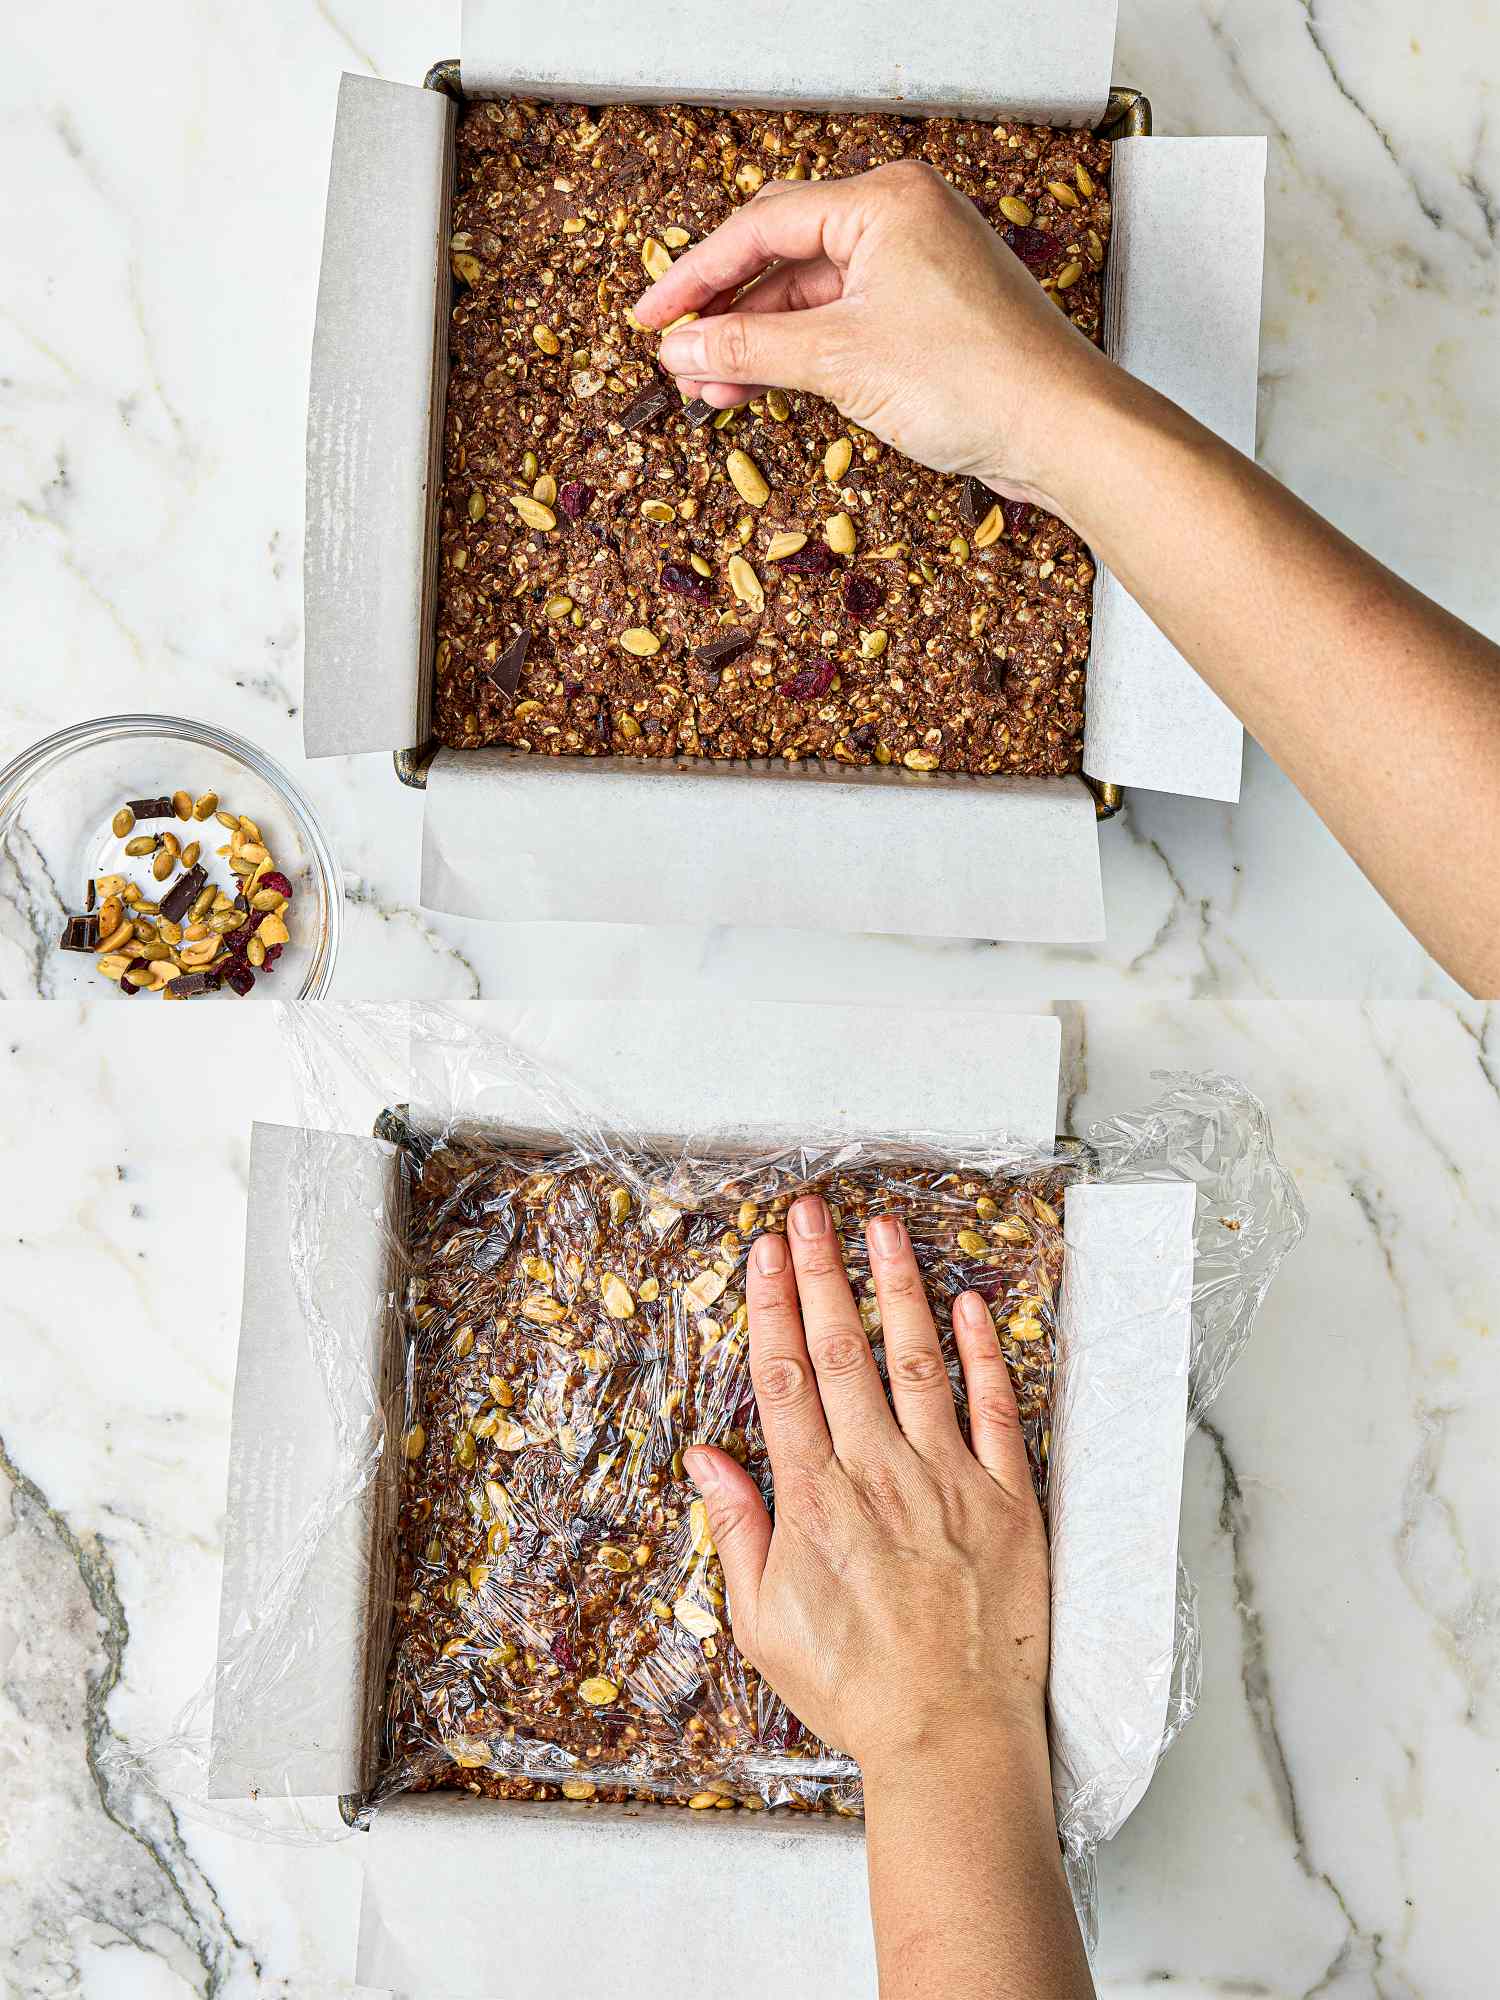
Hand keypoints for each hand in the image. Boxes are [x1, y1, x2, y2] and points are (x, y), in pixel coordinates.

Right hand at [634, 160, 1110, 509]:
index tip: (651, 317)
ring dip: (759, 343)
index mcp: (884, 201)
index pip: (761, 226)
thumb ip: (749, 349)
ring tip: (712, 389)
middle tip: (678, 356)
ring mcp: (918, 267)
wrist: (1063, 431)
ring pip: (812, 296)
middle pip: (784, 255)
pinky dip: (802, 356)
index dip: (695, 276)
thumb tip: (683, 348)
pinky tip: (763, 387)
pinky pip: (845, 323)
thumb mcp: (840, 361)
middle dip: (726, 312)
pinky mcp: (929, 315)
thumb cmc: (979, 380)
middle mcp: (903, 219)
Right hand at [683, 1193, 1051, 1776]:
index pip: (785, 1379)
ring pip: (917, 1363)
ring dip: (897, 1291)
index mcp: (815, 1501)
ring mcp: (947, 1482)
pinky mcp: (1006, 1502)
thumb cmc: (855, 1687)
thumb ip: (736, 1531)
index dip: (774, 1307)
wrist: (952, 1739)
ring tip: (882, 1231)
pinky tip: (967, 1306)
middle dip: (824, 1274)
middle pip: (843, 1353)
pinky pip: (994, 1411)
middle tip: (810, 1213)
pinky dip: (983, 1354)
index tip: (766, 1253)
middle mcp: (879, 1476)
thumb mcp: (764, 1622)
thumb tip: (705, 1457)